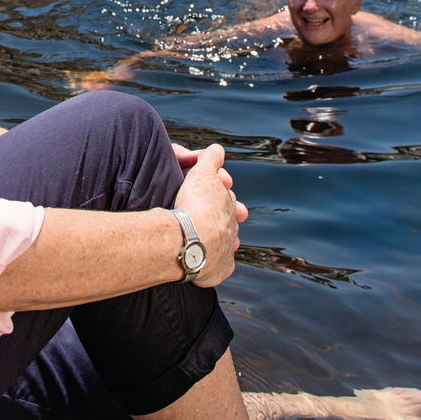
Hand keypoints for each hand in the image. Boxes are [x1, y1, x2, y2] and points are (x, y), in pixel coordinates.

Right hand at [172, 143, 245, 286]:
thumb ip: (211, 160)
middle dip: (223, 216)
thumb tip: (218, 149)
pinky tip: (207, 263)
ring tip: (208, 239)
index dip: (221, 192)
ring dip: (220, 240)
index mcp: (229, 206)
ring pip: (226, 243)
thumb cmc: (194, 207)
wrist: (189, 241)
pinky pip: (220, 267)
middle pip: (228, 221)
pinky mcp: (220, 270)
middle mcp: (231, 228)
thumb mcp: (202, 175)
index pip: (227, 198)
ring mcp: (227, 250)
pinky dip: (215, 265)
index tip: (218, 188)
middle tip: (209, 215)